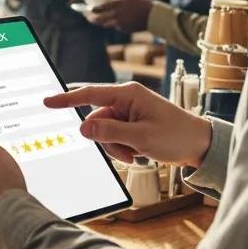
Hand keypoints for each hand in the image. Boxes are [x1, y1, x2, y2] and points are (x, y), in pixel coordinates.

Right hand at [44, 81, 210, 166]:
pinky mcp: (133, 122)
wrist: (200, 145)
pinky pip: (115, 136)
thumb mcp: (141, 137)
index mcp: (128, 94)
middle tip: (128, 153)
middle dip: (106, 140)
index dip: (67, 99)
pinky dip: (122, 148)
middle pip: (97, 119)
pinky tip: (138, 154)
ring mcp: (129, 111)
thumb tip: (82, 128)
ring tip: (136, 155)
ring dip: (115, 147)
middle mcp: (126, 99)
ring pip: (105, 131)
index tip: (47, 102)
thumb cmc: (176, 136)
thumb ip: (110, 132)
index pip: (90, 94)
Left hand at [89, 0, 152, 32]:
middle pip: (100, 19)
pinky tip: (113, 23)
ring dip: (101, 23)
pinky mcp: (125, 29)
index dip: (93, 9)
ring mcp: (120, 23)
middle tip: (88, 18)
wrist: (154, 16)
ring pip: (106, 25)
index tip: (89, 9)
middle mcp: (117, 14)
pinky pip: (116, 27)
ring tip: (97, 21)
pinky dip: (113, 25)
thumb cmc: (144, 3)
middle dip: (92, 19)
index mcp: (118, 4)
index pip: (101, 7)